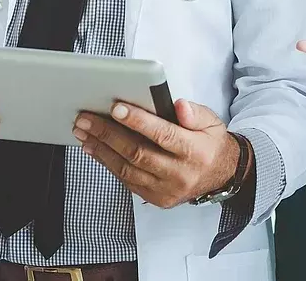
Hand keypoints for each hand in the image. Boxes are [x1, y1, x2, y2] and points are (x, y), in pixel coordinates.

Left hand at [73, 100, 242, 208]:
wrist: (222, 174)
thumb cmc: (210, 143)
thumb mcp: (211, 122)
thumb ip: (195, 112)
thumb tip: (178, 105)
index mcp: (195, 151)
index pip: (163, 135)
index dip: (138, 121)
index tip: (115, 108)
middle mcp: (180, 174)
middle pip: (138, 153)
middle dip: (108, 133)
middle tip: (87, 119)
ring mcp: (166, 190)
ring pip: (127, 169)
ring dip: (101, 149)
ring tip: (84, 132)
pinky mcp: (156, 198)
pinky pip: (127, 181)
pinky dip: (108, 164)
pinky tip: (95, 149)